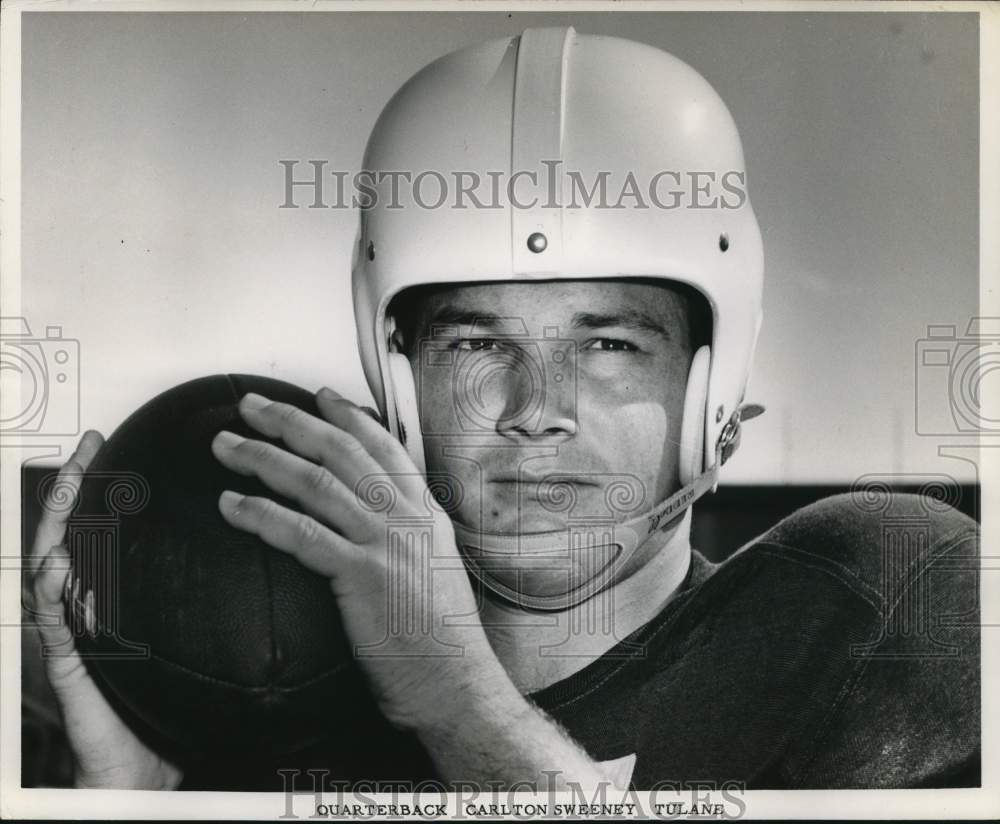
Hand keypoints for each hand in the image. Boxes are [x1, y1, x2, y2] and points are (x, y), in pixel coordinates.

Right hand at [28, 431, 182, 789]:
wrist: (144, 766)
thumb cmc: (167, 702)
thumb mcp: (182, 639)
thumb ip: (194, 601)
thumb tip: (245, 563)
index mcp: (111, 599)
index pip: (101, 531)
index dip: (100, 488)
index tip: (110, 447)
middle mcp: (86, 608)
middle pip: (68, 536)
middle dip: (70, 489)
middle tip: (83, 449)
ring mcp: (71, 632)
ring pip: (49, 567)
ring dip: (54, 526)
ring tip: (64, 488)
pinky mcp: (66, 663)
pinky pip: (52, 621)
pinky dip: (51, 591)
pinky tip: (56, 565)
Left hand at [211, 389, 509, 733]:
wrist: (456, 680)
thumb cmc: (441, 634)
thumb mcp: (435, 565)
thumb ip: (409, 532)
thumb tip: (383, 513)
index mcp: (424, 511)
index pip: (384, 445)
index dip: (348, 416)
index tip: (318, 395)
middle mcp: (406, 516)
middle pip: (340, 451)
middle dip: (289, 421)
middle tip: (250, 405)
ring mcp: (384, 542)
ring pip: (314, 483)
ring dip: (262, 457)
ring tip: (225, 446)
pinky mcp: (360, 574)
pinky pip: (301, 533)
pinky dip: (261, 514)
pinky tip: (231, 505)